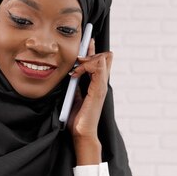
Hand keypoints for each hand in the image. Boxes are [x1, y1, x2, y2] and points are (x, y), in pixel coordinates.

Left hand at [67, 39, 112, 164]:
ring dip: (87, 59)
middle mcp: (101, 83)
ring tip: (75, 69)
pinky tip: (75, 75)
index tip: (86, 41)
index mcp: (96, 84)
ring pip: (103, 58)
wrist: (81, 134)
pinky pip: (98, 68)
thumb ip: (75, 84)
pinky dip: (85, 67)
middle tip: (77, 59)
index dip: (93, 49)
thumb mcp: (73, 95)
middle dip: (91, 52)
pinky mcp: (98, 90)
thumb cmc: (77, 118)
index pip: (100, 60)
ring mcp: (101, 86)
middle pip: (106, 56)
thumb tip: (70, 72)